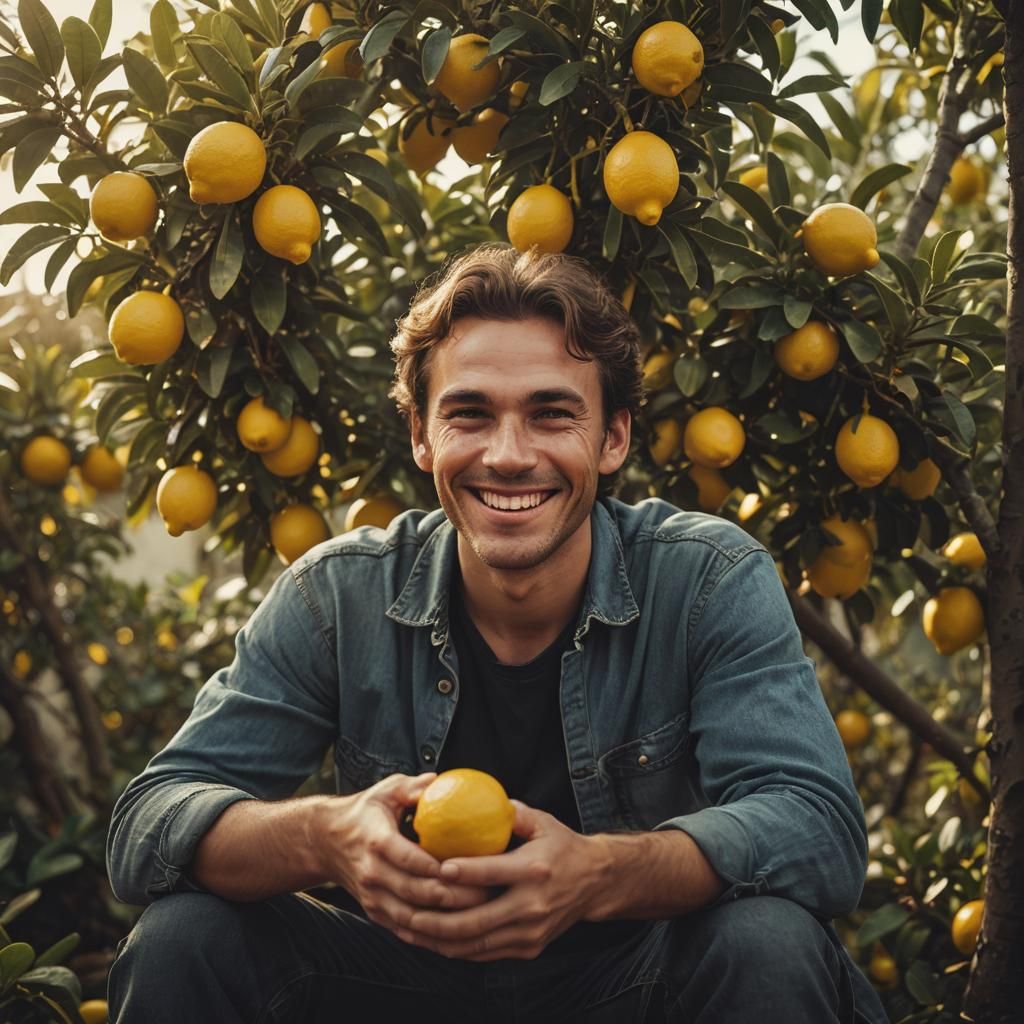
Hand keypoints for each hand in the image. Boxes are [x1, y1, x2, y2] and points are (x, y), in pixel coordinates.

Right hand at [318, 773, 492, 936]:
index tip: (470, 866)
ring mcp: (372, 897)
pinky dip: (430, 934)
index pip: (410, 859)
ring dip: (446, 918)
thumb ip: (412, 787)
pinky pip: (404, 930)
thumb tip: (440, 780)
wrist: (325, 842)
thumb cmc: (365, 811)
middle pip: (416, 892)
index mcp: (377, 842)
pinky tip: (458, 929)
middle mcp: (372, 873)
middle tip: (488, 890)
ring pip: (412, 917)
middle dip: (454, 895)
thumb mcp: (386, 790)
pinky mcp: (374, 913)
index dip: (439, 867)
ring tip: (480, 911)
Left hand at [392, 800, 605, 960]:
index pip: (491, 873)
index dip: (462, 873)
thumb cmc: (562, 846)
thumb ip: (512, 812)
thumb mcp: (543, 821)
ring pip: (477, 943)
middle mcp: (532, 904)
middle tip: (408, 911)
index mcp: (534, 870)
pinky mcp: (529, 947)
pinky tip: (434, 941)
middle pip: (477, 919)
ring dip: (440, 940)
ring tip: (411, 930)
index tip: (435, 868)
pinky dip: (458, 949)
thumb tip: (477, 799)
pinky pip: (486, 953)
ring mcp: (530, 931)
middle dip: (438, 919)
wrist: (595, 882)